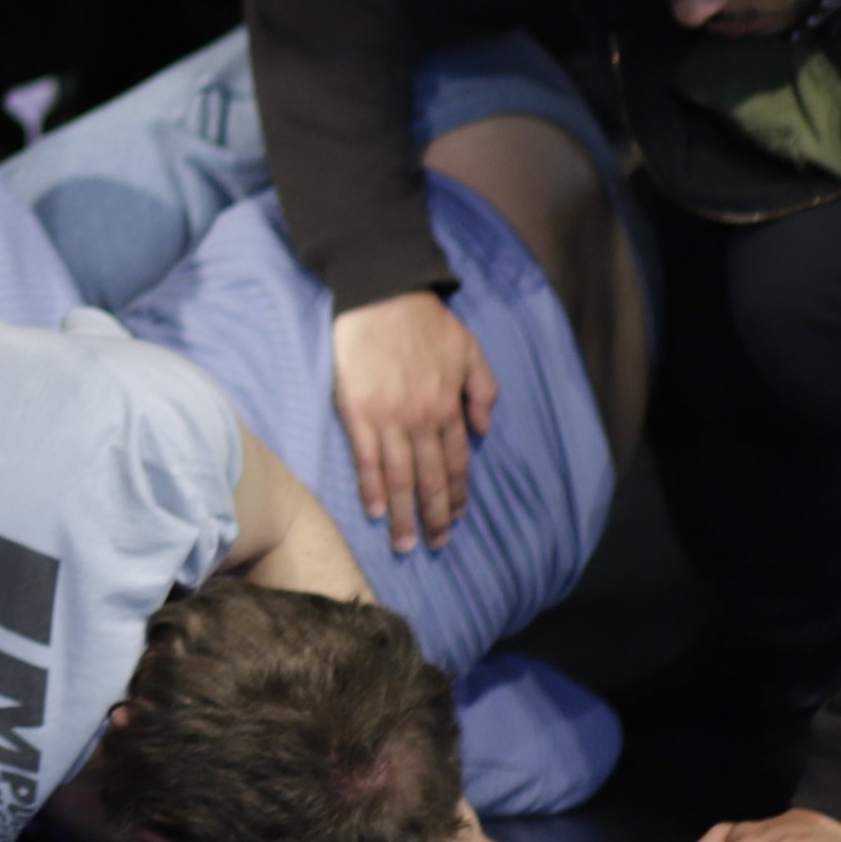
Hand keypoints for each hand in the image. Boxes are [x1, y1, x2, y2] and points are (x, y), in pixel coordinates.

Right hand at [327, 290, 487, 553]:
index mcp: (449, 406)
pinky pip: (366, 458)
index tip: (456, 518)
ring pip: (400, 477)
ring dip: (404, 514)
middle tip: (435, 545)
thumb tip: (484, 430)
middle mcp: (421, 419)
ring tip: (405, 543)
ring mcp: (387, 418)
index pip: (457, 462)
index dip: (458, 495)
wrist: (382, 296)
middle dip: (434, 516)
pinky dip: (372, 487)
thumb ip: (483, 391)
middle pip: (431, 479)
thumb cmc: (427, 323)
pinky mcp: (357, 412)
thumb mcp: (471, 351)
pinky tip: (377, 511)